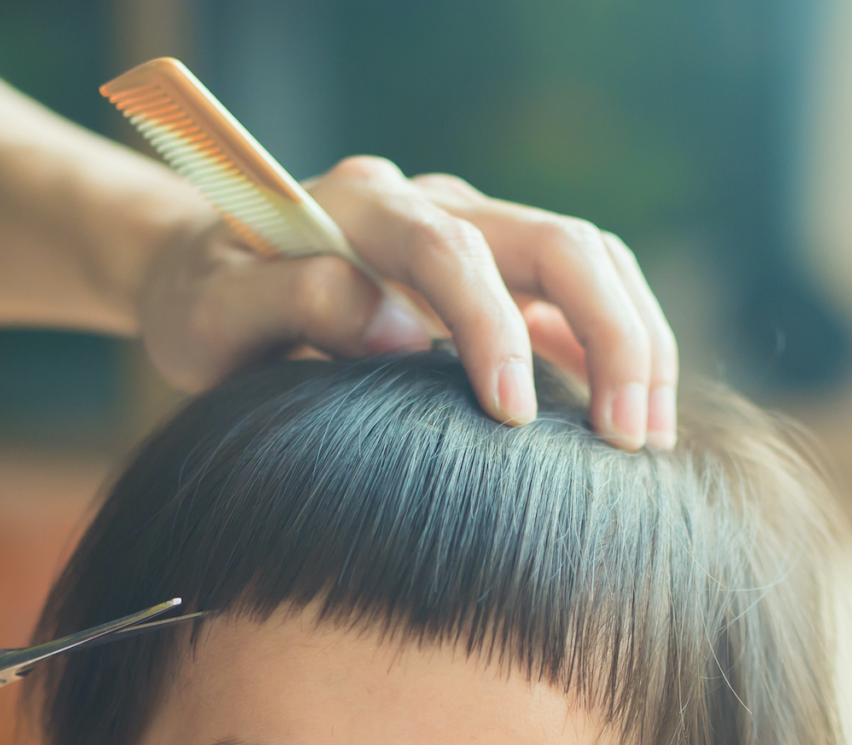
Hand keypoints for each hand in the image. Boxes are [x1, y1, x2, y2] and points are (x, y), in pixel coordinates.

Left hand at [137, 159, 678, 451]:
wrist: (205, 272)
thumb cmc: (204, 304)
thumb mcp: (211, 312)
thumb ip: (290, 303)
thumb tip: (395, 327)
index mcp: (361, 205)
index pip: (452, 251)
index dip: (493, 330)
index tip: (514, 417)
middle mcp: (432, 201)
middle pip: (557, 240)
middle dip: (610, 332)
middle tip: (628, 436)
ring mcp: (473, 228)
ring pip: (590, 259)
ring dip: (635, 341)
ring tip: (648, 436)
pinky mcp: (497, 269)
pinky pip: (581, 294)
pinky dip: (618, 348)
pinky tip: (633, 421)